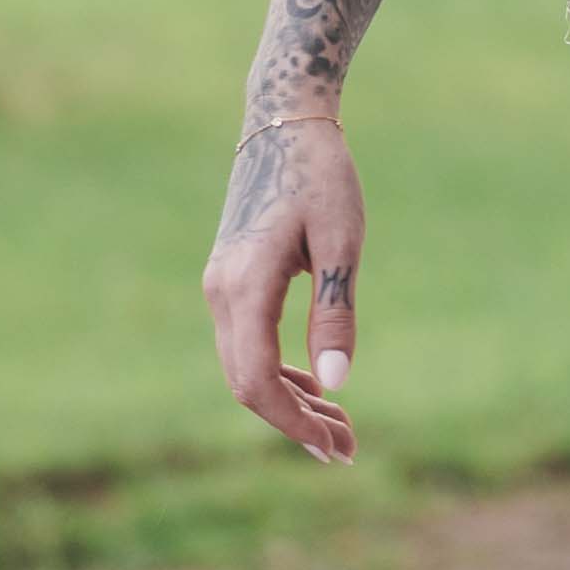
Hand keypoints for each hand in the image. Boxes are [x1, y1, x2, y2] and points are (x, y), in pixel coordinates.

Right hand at [203, 112, 363, 464]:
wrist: (285, 119)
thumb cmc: (322, 174)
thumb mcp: (342, 240)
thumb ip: (335, 312)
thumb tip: (339, 385)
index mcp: (244, 287)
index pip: (256, 381)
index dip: (293, 422)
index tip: (335, 447)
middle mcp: (221, 294)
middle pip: (248, 383)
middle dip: (296, 421)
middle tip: (349, 449)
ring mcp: (221, 288)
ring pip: (246, 366)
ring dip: (290, 400)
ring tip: (340, 427)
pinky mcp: (231, 281)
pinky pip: (248, 344)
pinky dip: (280, 371)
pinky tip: (317, 384)